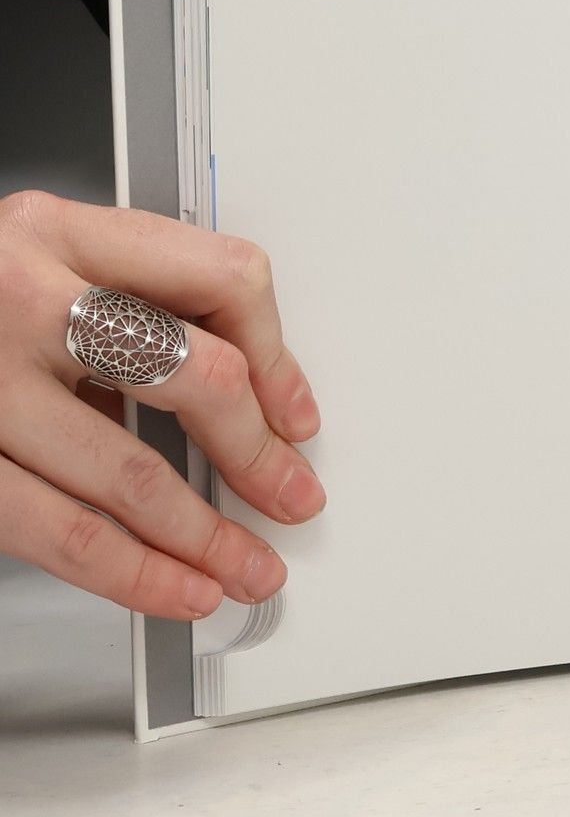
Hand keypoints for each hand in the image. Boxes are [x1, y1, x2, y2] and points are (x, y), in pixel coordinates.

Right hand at [0, 190, 322, 618]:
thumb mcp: (37, 263)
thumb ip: (127, 307)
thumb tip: (248, 400)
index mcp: (57, 229)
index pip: (223, 277)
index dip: (279, 358)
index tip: (296, 415)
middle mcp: (21, 295)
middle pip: (196, 374)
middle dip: (259, 456)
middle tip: (290, 497)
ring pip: (130, 472)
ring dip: (206, 537)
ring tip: (243, 566)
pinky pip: (55, 528)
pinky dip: (129, 571)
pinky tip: (170, 586)